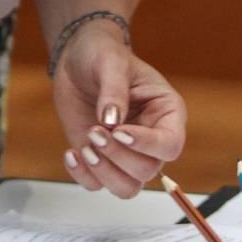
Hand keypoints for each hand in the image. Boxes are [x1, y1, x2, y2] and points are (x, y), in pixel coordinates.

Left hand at [51, 22, 186, 197]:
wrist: (76, 60)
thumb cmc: (102, 54)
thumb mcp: (110, 62)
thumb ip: (113, 91)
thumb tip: (111, 122)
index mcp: (166, 113)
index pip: (170, 145)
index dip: (147, 145)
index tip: (118, 131)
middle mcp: (151, 139)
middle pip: (147, 170)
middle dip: (118, 155)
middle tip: (95, 131)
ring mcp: (126, 152)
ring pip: (127, 187)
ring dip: (104, 172)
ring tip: (85, 146)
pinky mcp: (101, 159)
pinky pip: (97, 185)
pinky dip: (83, 175)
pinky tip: (72, 153)